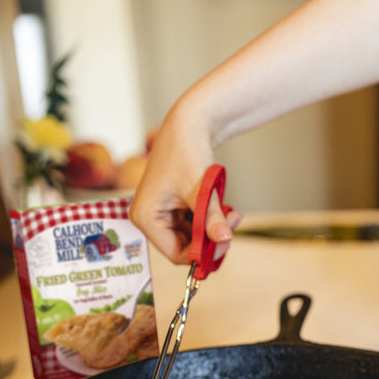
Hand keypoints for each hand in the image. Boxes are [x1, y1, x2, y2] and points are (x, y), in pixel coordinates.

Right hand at [129, 114, 241, 264]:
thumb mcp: (200, 190)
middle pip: (184, 246)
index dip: (201, 254)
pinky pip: (193, 224)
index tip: (225, 244)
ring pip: (192, 236)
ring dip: (213, 229)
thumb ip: (211, 218)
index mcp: (146, 217)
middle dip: (210, 239)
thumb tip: (223, 240)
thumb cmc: (187, 152)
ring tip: (232, 214)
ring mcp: (160, 213)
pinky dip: (210, 220)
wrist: (188, 125)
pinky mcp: (171, 207)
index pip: (175, 253)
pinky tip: (224, 210)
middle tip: (232, 227)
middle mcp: (149, 218)